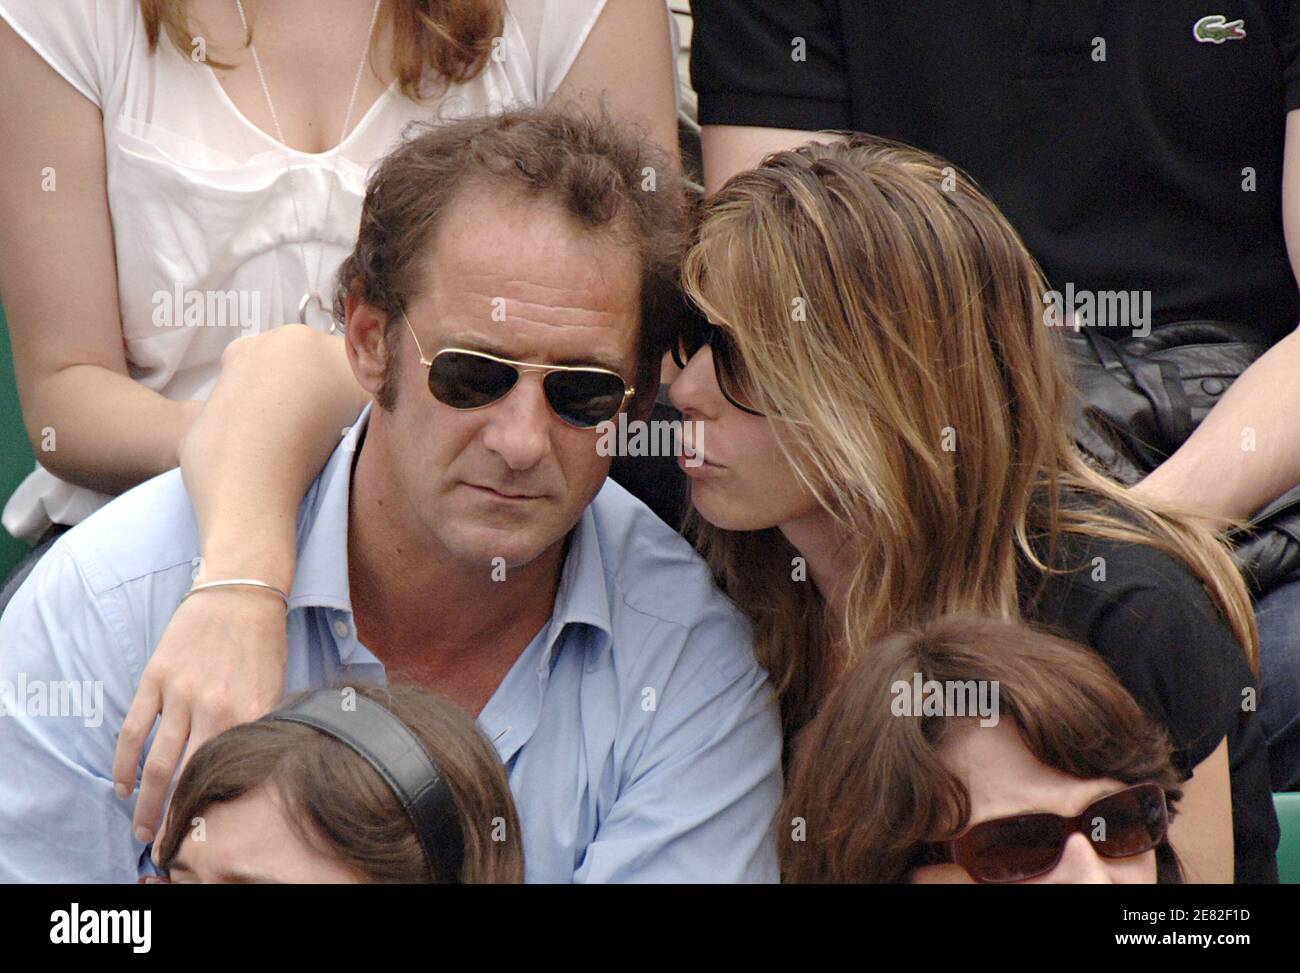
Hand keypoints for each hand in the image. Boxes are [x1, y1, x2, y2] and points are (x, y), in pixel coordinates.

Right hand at [112, 587, 287, 859]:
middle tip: (167, 849)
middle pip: (187, 779)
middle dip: (175, 820)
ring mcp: (180, 693)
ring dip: (146, 804)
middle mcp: (215, 708)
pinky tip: (124, 787)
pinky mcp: (156, 678)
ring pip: (157, 764)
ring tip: (143, 830)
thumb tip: (249, 772)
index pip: (227, 777)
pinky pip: (134, 731)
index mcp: (251, 714)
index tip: (207, 838)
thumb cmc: (264, 641)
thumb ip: (261, 728)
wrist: (241, 590)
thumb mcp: (277, 687)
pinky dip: (125, 764)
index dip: (214, 813)